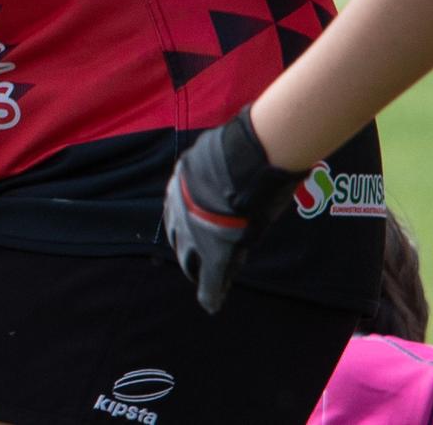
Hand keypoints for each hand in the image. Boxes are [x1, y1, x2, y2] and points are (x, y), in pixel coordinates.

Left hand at [163, 108, 305, 312]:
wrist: (244, 163)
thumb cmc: (240, 149)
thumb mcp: (224, 148)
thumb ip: (229, 153)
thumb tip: (253, 129)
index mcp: (181, 182)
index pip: (179, 208)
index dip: (187, 221)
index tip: (191, 229)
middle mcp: (182, 209)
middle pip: (181, 235)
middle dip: (188, 248)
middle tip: (192, 261)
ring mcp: (198, 232)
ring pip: (194, 258)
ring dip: (200, 269)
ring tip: (205, 281)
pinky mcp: (217, 252)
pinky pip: (211, 278)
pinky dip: (211, 292)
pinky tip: (210, 304)